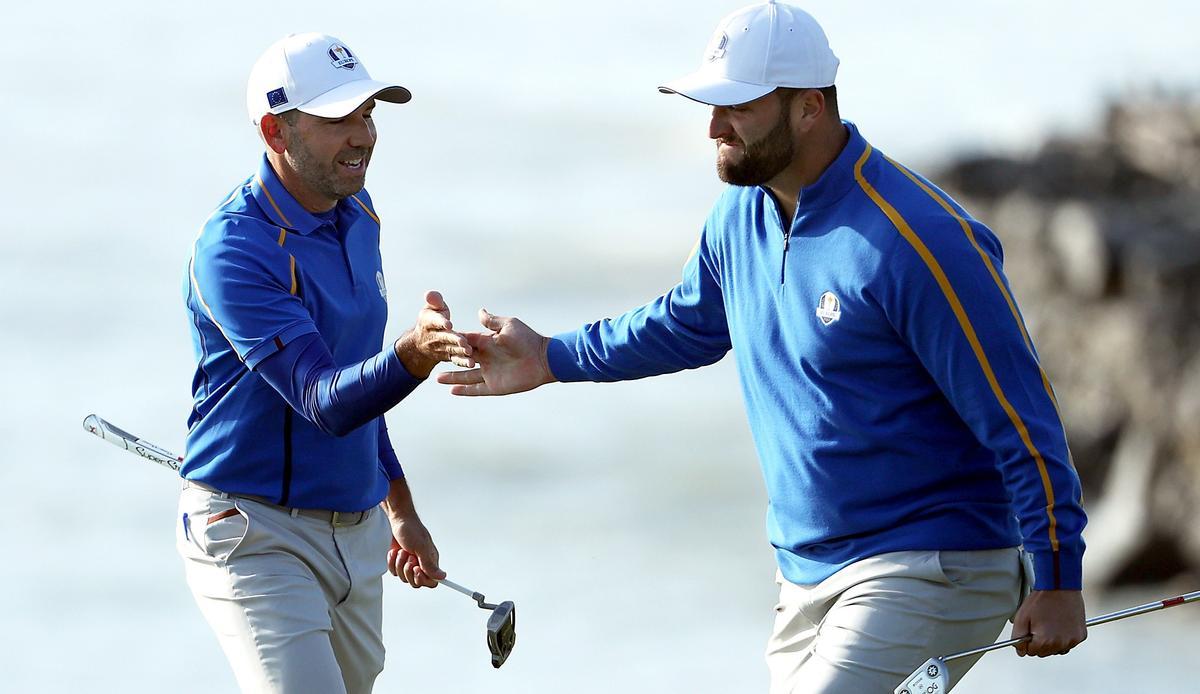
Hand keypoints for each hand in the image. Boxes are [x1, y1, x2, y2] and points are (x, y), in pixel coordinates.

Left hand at [386, 516, 445, 588]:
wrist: (397, 521)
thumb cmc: (411, 530)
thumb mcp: (421, 547)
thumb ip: (430, 565)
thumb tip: (442, 576)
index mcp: (430, 561)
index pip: (431, 581)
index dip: (423, 579)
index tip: (417, 569)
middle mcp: (421, 564)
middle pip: (416, 582)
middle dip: (409, 571)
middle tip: (409, 557)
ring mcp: (409, 564)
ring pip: (404, 578)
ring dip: (400, 564)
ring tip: (402, 551)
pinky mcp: (398, 563)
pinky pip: (394, 572)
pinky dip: (392, 562)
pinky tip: (395, 552)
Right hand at [394, 290, 473, 377]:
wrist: (421, 343)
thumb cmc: (432, 320)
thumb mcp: (431, 308)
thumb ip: (434, 301)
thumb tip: (430, 294)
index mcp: (429, 321)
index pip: (435, 321)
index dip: (441, 322)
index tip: (449, 324)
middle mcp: (434, 336)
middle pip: (444, 337)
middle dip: (453, 339)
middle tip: (462, 341)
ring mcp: (441, 347)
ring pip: (451, 349)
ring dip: (459, 351)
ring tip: (468, 351)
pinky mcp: (449, 356)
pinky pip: (455, 360)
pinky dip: (462, 361)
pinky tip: (471, 363)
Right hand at [436, 308, 556, 395]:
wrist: (542, 359)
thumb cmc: (527, 339)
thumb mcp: (509, 326)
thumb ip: (492, 322)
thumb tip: (480, 311)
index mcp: (488, 343)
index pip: (466, 342)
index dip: (454, 342)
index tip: (439, 339)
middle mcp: (486, 358)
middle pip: (462, 360)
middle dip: (449, 360)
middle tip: (433, 360)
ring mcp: (490, 373)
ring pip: (466, 376)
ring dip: (452, 377)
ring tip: (436, 379)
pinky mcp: (495, 386)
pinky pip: (476, 389)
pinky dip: (465, 390)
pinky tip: (452, 391)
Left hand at [1010, 589, 1086, 656]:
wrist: (1060, 587)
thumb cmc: (1040, 601)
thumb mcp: (1021, 618)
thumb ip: (1018, 637)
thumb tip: (1020, 651)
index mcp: (1045, 641)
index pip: (1031, 652)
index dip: (1027, 640)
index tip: (1030, 629)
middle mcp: (1061, 644)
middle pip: (1044, 652)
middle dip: (1039, 642)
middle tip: (1039, 625)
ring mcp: (1073, 640)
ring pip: (1057, 649)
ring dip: (1052, 641)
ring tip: (1050, 623)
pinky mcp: (1081, 636)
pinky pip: (1069, 643)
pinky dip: (1064, 637)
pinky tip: (1060, 624)